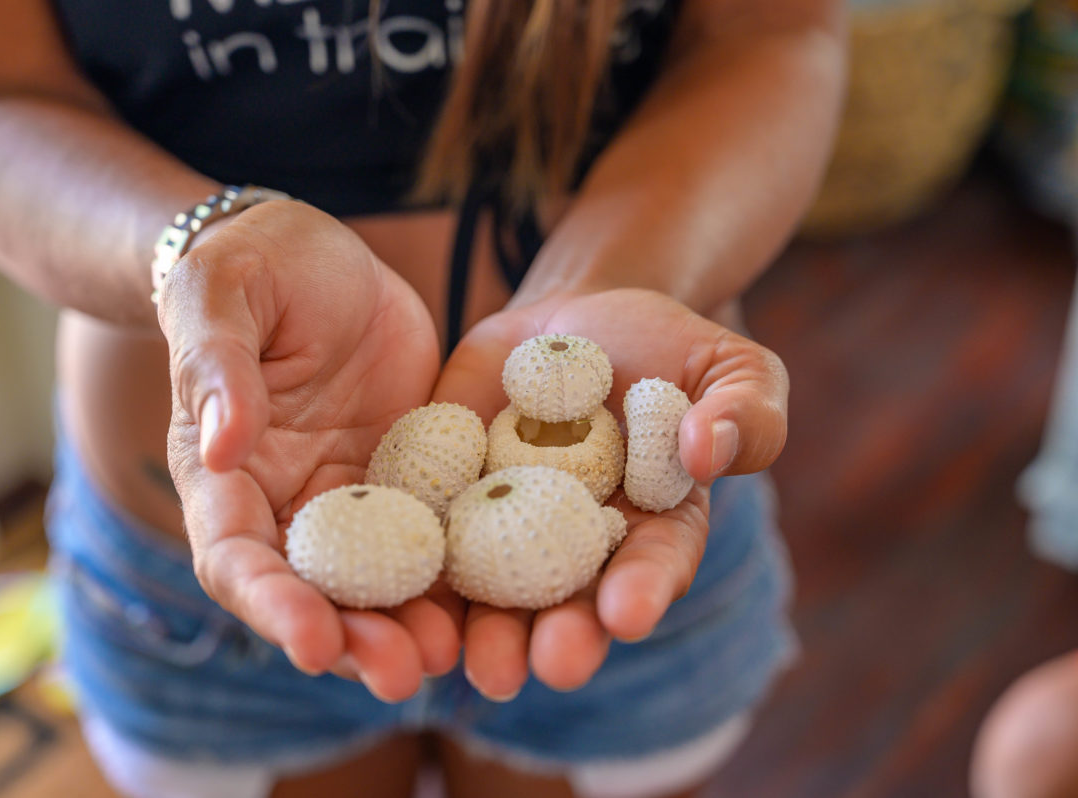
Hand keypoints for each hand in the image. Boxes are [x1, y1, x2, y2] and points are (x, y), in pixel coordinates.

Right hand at [158, 200, 461, 701]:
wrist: (318, 255)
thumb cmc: (251, 263)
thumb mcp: (222, 294)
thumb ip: (216, 366)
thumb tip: (219, 446)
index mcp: (221, 471)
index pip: (235, 554)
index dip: (270, 602)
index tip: (314, 642)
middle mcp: (282, 500)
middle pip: (309, 591)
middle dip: (350, 639)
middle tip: (401, 675)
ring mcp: (350, 496)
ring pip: (373, 581)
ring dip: (406, 626)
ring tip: (454, 660)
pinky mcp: (409, 479)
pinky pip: (431, 537)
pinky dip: (453, 576)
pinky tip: (496, 602)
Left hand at [432, 288, 788, 699]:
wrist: (579, 322)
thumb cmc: (667, 349)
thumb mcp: (729, 368)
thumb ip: (744, 411)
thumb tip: (707, 449)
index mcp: (656, 524)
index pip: (654, 564)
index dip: (643, 590)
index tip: (628, 614)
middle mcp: (579, 542)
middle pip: (571, 599)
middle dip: (562, 636)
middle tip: (552, 665)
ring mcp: (508, 523)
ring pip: (495, 590)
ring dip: (488, 631)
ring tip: (483, 665)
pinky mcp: (449, 496)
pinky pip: (428, 531)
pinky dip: (418, 564)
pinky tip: (404, 592)